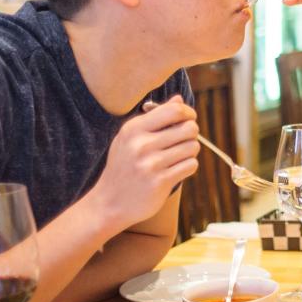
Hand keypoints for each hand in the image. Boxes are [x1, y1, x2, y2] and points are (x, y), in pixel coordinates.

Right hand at [87, 95, 198, 233]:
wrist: (109, 203)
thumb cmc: (124, 166)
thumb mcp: (131, 137)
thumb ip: (155, 117)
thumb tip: (179, 99)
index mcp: (134, 129)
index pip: (174, 110)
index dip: (188, 113)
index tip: (188, 120)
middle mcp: (141, 145)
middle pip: (189, 128)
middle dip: (191, 133)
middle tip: (183, 141)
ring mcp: (150, 164)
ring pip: (192, 147)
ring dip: (190, 152)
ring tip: (178, 157)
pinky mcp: (160, 182)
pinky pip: (190, 165)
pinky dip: (188, 166)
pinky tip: (177, 170)